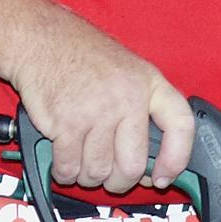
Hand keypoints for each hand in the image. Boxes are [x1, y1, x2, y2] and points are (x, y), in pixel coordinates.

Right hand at [8, 14, 192, 192]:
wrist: (39, 39)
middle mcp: (127, 97)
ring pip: (98, 172)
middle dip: (119, 182)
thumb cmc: (83, 57)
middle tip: (111, 178)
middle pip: (132, 165)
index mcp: (149, 83)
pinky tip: (65, 162)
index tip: (162, 177)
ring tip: (83, 162)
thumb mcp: (128, 71)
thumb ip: (144, 110)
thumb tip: (150, 165)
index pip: (180, 126)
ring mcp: (96, 111)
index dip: (176, 160)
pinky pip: (69, 168)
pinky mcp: (65, 123)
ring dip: (88, 177)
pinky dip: (65, 173)